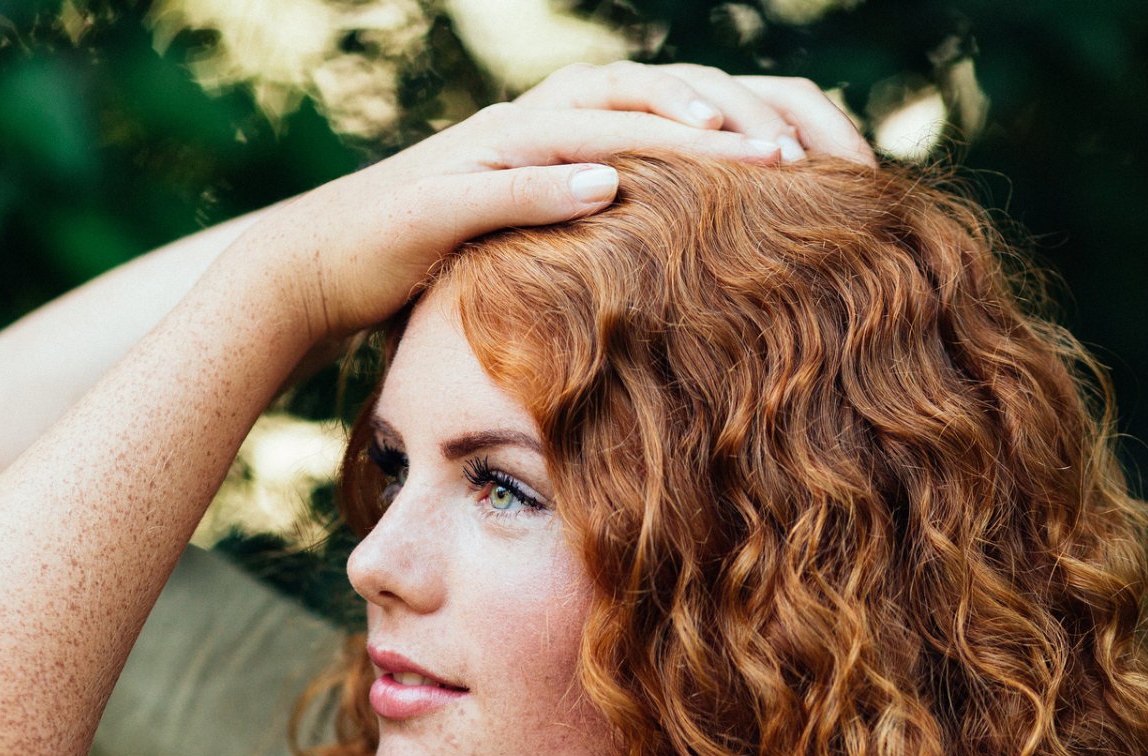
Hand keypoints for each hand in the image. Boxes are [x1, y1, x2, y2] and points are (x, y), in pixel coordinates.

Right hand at [244, 62, 848, 345]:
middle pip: (649, 93)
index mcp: (566, 128)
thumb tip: (690, 261)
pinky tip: (613, 191)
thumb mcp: (543, 245)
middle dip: (732, 117)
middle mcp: (532, 121)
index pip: (674, 105)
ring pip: (591, 120)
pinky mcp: (439, 197)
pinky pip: (506, 181)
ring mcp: (485, 153)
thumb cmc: (439, 262)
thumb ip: (607, 233)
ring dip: (668, 130)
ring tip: (739, 152)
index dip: (748, 122)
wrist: (321, 270)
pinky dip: (558, 183)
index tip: (826, 160)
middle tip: (808, 154)